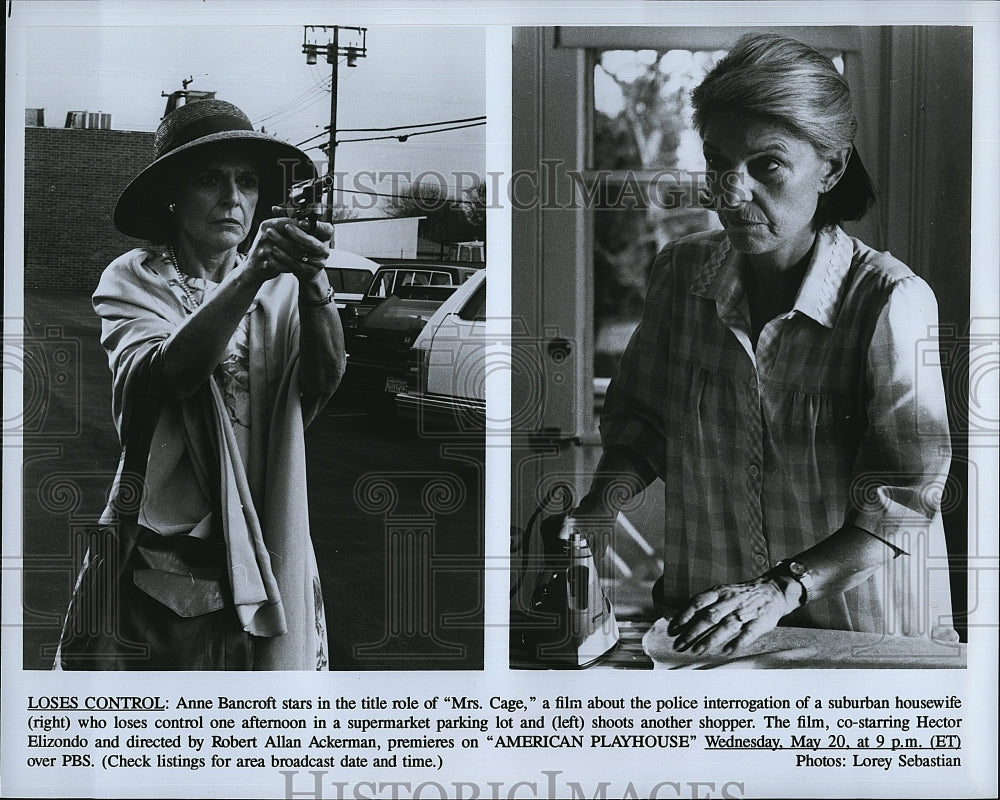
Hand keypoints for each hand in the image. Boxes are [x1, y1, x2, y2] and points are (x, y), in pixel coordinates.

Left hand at [265, 207, 332, 281]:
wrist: (307, 266)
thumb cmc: (303, 242)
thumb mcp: (299, 228)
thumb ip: (289, 217)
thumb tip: (275, 209)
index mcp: (326, 235)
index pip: (325, 229)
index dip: (315, 226)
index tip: (301, 222)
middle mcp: (325, 249)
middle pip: (313, 243)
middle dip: (298, 235)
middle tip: (285, 226)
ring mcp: (319, 262)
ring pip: (302, 254)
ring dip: (286, 245)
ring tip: (273, 237)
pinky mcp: (310, 271)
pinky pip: (296, 265)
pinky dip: (283, 257)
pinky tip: (274, 251)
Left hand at [667, 575, 798, 655]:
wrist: (773, 590)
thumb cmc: (740, 595)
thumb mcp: (722, 592)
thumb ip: (704, 604)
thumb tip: (678, 618)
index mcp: (719, 592)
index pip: (698, 602)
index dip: (684, 615)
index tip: (673, 629)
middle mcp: (731, 601)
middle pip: (709, 616)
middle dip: (692, 632)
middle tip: (680, 646)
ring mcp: (746, 611)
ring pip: (726, 626)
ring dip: (710, 639)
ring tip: (697, 651)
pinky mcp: (760, 622)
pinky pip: (748, 633)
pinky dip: (737, 642)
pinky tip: (726, 651)